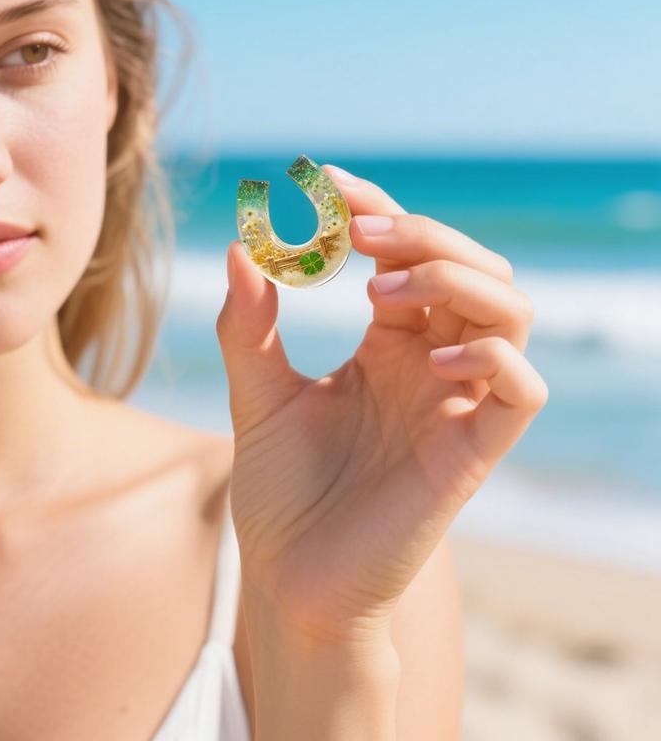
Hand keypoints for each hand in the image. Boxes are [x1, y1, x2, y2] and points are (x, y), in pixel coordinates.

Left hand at [215, 165, 548, 646]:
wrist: (290, 580)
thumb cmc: (280, 490)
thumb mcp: (257, 395)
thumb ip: (249, 327)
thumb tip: (241, 248)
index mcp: (384, 343)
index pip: (405, 253)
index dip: (376, 207)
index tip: (323, 182)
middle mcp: (430, 364)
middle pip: (471, 266)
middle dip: (422, 234)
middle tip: (358, 231)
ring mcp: (456, 406)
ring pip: (509, 312)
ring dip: (453, 281)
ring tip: (376, 294)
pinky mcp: (472, 455)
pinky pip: (522, 390)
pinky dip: (489, 358)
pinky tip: (425, 361)